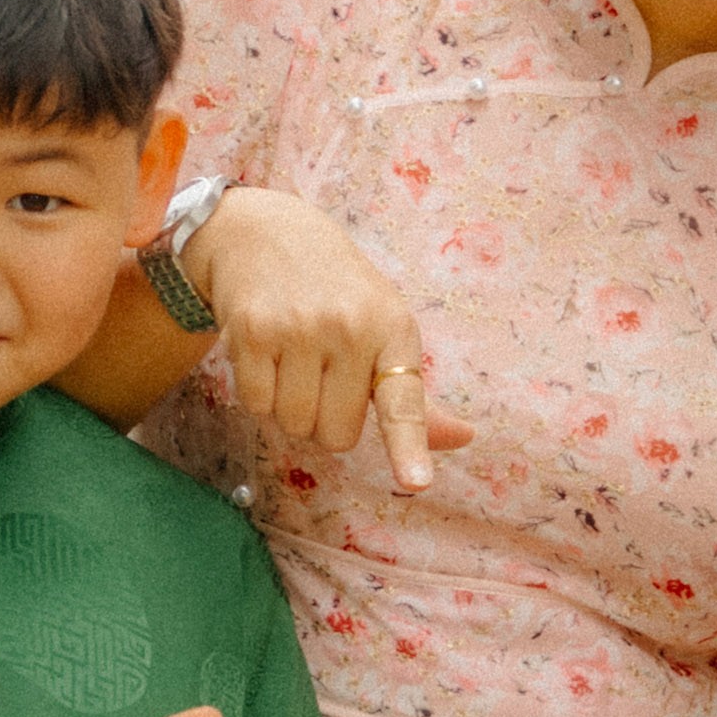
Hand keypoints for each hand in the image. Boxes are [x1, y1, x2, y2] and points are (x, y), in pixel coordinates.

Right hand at [196, 187, 472, 492]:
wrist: (268, 233)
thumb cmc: (338, 293)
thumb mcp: (386, 329)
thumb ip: (415, 396)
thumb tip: (463, 438)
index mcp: (394, 330)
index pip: (403, 402)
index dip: (409, 447)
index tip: (416, 483)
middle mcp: (350, 328)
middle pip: (337, 436)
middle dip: (326, 419)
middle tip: (321, 373)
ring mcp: (299, 328)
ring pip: (294, 426)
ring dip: (289, 409)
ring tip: (291, 360)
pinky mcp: (252, 331)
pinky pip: (256, 405)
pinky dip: (258, 394)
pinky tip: (265, 354)